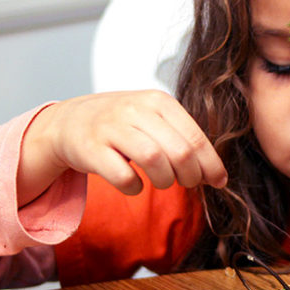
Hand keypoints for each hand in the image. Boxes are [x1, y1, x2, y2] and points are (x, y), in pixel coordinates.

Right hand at [18, 90, 226, 204]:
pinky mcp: (90, 149)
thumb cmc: (122, 125)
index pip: (196, 138)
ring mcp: (111, 128)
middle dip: (191, 175)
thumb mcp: (155, 119)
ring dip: (164, 180)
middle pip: (179, 152)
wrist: (70, 122)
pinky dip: (134, 188)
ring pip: (154, 160)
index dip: (211, 165)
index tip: (218, 182)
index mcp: (158, 101)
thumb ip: (184, 139)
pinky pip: (123, 176)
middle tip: (187, 183)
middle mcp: (135, 110)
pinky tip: (135, 185)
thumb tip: (217, 174)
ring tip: (162, 181)